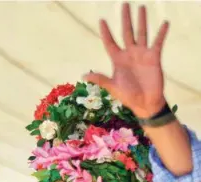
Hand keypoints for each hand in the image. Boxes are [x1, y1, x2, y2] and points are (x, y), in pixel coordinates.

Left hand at [84, 3, 168, 117]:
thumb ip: (100, 79)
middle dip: (125, 19)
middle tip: (124, 4)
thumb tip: (84, 75)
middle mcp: (129, 54)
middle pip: (126, 32)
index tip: (102, 20)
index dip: (106, 32)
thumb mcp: (113, 87)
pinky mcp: (154, 58)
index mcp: (118, 60)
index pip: (110, 43)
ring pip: (141, 33)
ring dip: (142, 20)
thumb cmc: (128, 96)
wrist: (145, 103)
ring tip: (142, 7)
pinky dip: (161, 33)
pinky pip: (158, 42)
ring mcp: (142, 55)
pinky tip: (165, 23)